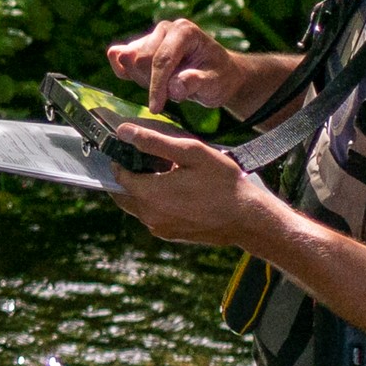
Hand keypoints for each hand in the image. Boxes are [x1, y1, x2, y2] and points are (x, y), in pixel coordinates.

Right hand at [106, 20, 231, 111]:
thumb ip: (196, 83)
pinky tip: (139, 81)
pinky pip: (120, 59)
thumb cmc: (218, 77)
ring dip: (145, 82)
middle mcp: (165, 29)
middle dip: (152, 83)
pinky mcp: (139, 46)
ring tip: (167, 88)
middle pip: (142, 60)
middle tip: (172, 94)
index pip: (162, 60)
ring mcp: (151, 36)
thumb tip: (174, 88)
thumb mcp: (214, 83)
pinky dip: (125, 73)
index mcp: (184, 31)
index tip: (156, 108)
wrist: (216, 74)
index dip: (156, 86)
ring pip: (131, 63)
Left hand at [106, 120, 277, 246]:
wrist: (246, 219)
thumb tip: (124, 131)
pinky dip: (153, 202)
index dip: (121, 159)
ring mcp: (158, 228)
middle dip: (127, 176)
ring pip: (136, 206)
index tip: (128, 148)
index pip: (119, 175)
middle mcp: (148, 215)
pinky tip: (173, 190)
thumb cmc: (223, 182)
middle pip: (123, 193)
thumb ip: (154, 142)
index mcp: (149, 194)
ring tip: (159, 172)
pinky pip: (152, 216)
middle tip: (141, 159)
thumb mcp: (191, 153)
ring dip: (141, 190)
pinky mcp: (169, 234)